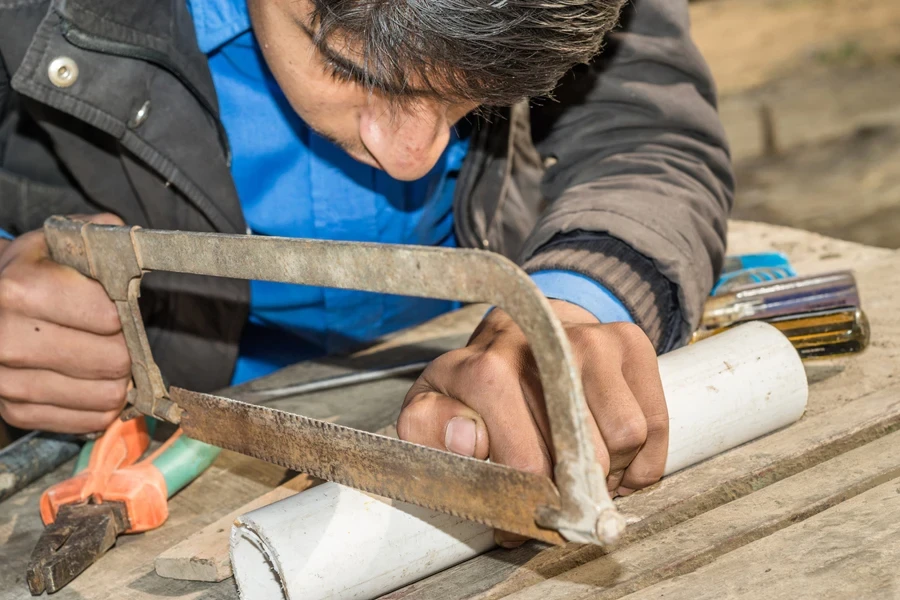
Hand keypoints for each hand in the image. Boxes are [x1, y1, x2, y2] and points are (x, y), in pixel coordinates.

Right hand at [0, 214, 130, 432]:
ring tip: (105, 359)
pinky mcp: (15, 412)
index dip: (123, 313)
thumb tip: (137, 255)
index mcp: (20, 289)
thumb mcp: (60, 241)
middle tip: (116, 338)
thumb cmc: (33, 271)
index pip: (111, 318)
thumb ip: (104, 240)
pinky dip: (100, 404)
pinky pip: (89, 420)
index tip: (114, 309)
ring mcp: (7, 381)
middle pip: (113, 361)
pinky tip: (91, 381)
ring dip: (118, 380)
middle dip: (125, 348)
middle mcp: (7, 338)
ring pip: (106, 396)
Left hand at [398, 300, 667, 545]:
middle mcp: (545, 346)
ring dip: (610, 471)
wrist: (522, 330)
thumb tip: (468, 438)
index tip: (521, 517)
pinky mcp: (630, 342)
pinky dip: (640, 456)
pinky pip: (653, 424)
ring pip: (626, 438)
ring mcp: (593, 339)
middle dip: (571, 490)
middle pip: (583, 455)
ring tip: (578, 465)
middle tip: (556, 495)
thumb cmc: (477, 384)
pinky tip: (609, 452)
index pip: (526, 457)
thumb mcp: (434, 407)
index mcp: (487, 369)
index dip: (529, 500)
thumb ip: (431, 429)